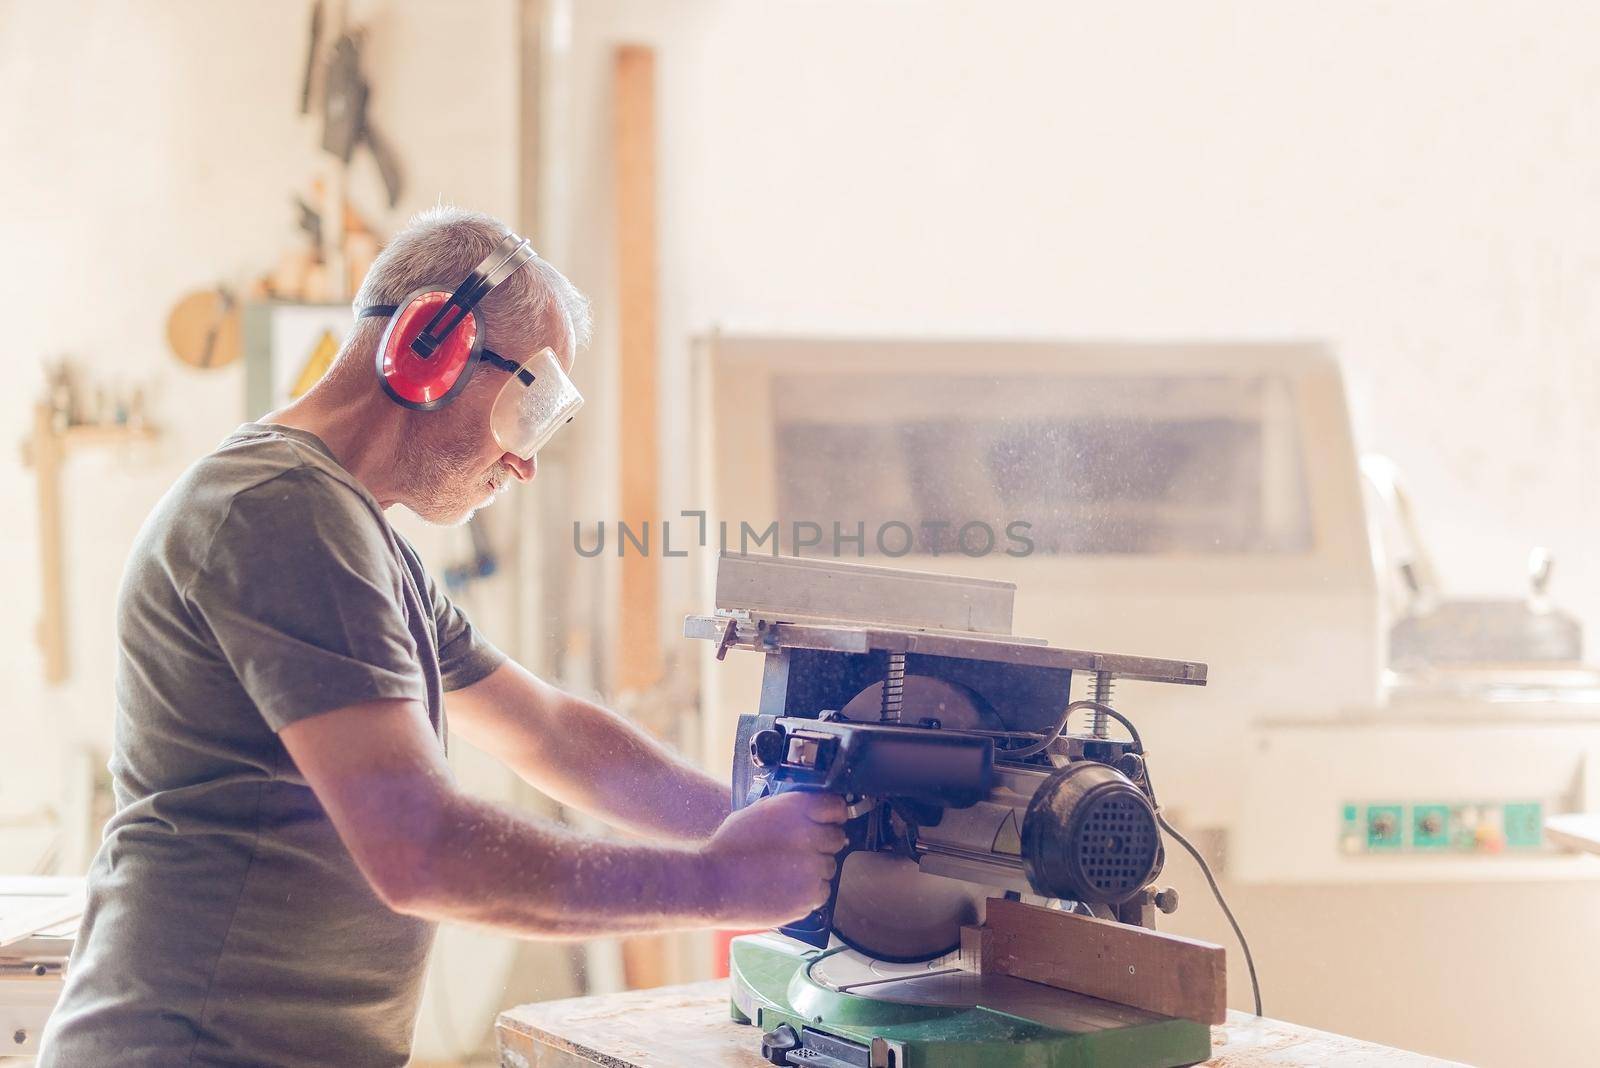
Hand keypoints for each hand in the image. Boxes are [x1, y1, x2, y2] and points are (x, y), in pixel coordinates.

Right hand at [697, 791, 848, 927]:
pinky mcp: (810, 896)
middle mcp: (810, 835)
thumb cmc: (728, 849)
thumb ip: (786, 810)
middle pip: (837, 838)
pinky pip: (822, 892)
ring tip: (786, 872)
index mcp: (797, 809)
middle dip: (822, 844)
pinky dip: (809, 892)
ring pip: (830, 867)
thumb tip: (805, 813)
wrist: (713, 884)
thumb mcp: (756, 813)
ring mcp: (813, 867)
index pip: (836, 806)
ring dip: (815, 869)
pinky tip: (786, 888)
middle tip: (800, 852)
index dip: (832, 816)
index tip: (828, 822)